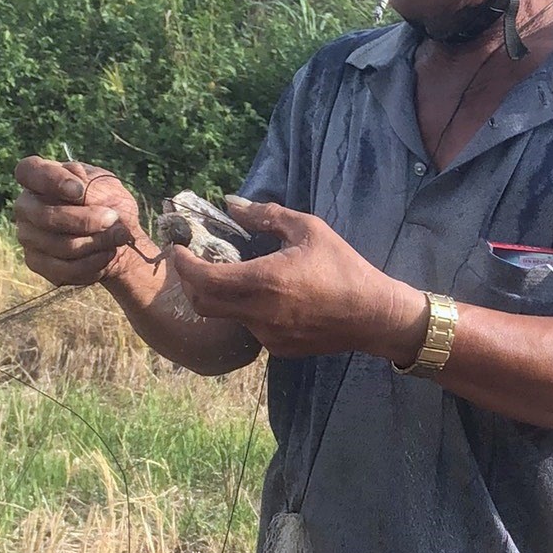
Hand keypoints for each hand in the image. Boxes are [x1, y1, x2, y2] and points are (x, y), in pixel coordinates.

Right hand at [12, 157, 149, 286]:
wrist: (115, 236)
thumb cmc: (108, 203)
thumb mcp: (107, 187)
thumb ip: (90, 187)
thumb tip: (80, 192)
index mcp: (38, 176)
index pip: (27, 171)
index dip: (51, 181)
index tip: (79, 190)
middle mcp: (26, 206)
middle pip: (45, 216)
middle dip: (86, 221)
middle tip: (113, 219)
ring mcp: (27, 235)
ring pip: (59, 245)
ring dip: (96, 243)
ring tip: (118, 237)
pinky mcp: (36, 262)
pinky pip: (63, 269)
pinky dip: (92, 264)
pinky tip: (107, 254)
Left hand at [163, 197, 426, 363]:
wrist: (373, 315)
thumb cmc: (343, 267)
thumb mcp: (308, 229)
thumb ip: (266, 216)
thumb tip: (232, 204)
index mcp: (263, 281)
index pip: (203, 279)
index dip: (184, 264)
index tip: (179, 248)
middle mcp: (259, 313)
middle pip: (202, 304)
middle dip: (190, 283)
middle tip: (192, 264)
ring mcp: (267, 336)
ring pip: (227, 317)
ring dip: (221, 297)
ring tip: (231, 276)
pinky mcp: (278, 348)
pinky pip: (250, 328)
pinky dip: (246, 311)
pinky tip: (264, 297)